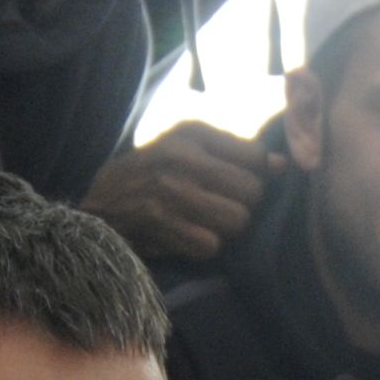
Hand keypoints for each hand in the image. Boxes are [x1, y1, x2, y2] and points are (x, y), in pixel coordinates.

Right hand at [83, 119, 283, 263]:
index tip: (238, 184)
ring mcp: (170, 191)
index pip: (257, 157)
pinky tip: (186, 237)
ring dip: (227, 229)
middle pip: (253, 192)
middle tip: (220, 207)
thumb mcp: (186, 149)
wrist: (96, 204)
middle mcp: (182, 156)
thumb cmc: (151, 175)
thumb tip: (284, 166)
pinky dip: (203, 247)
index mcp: (192, 132)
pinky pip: (211, 245)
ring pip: (238, 220)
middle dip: (243, 205)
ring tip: (205, 222)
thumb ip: (236, 154)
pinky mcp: (160, 224)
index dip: (256, 176)